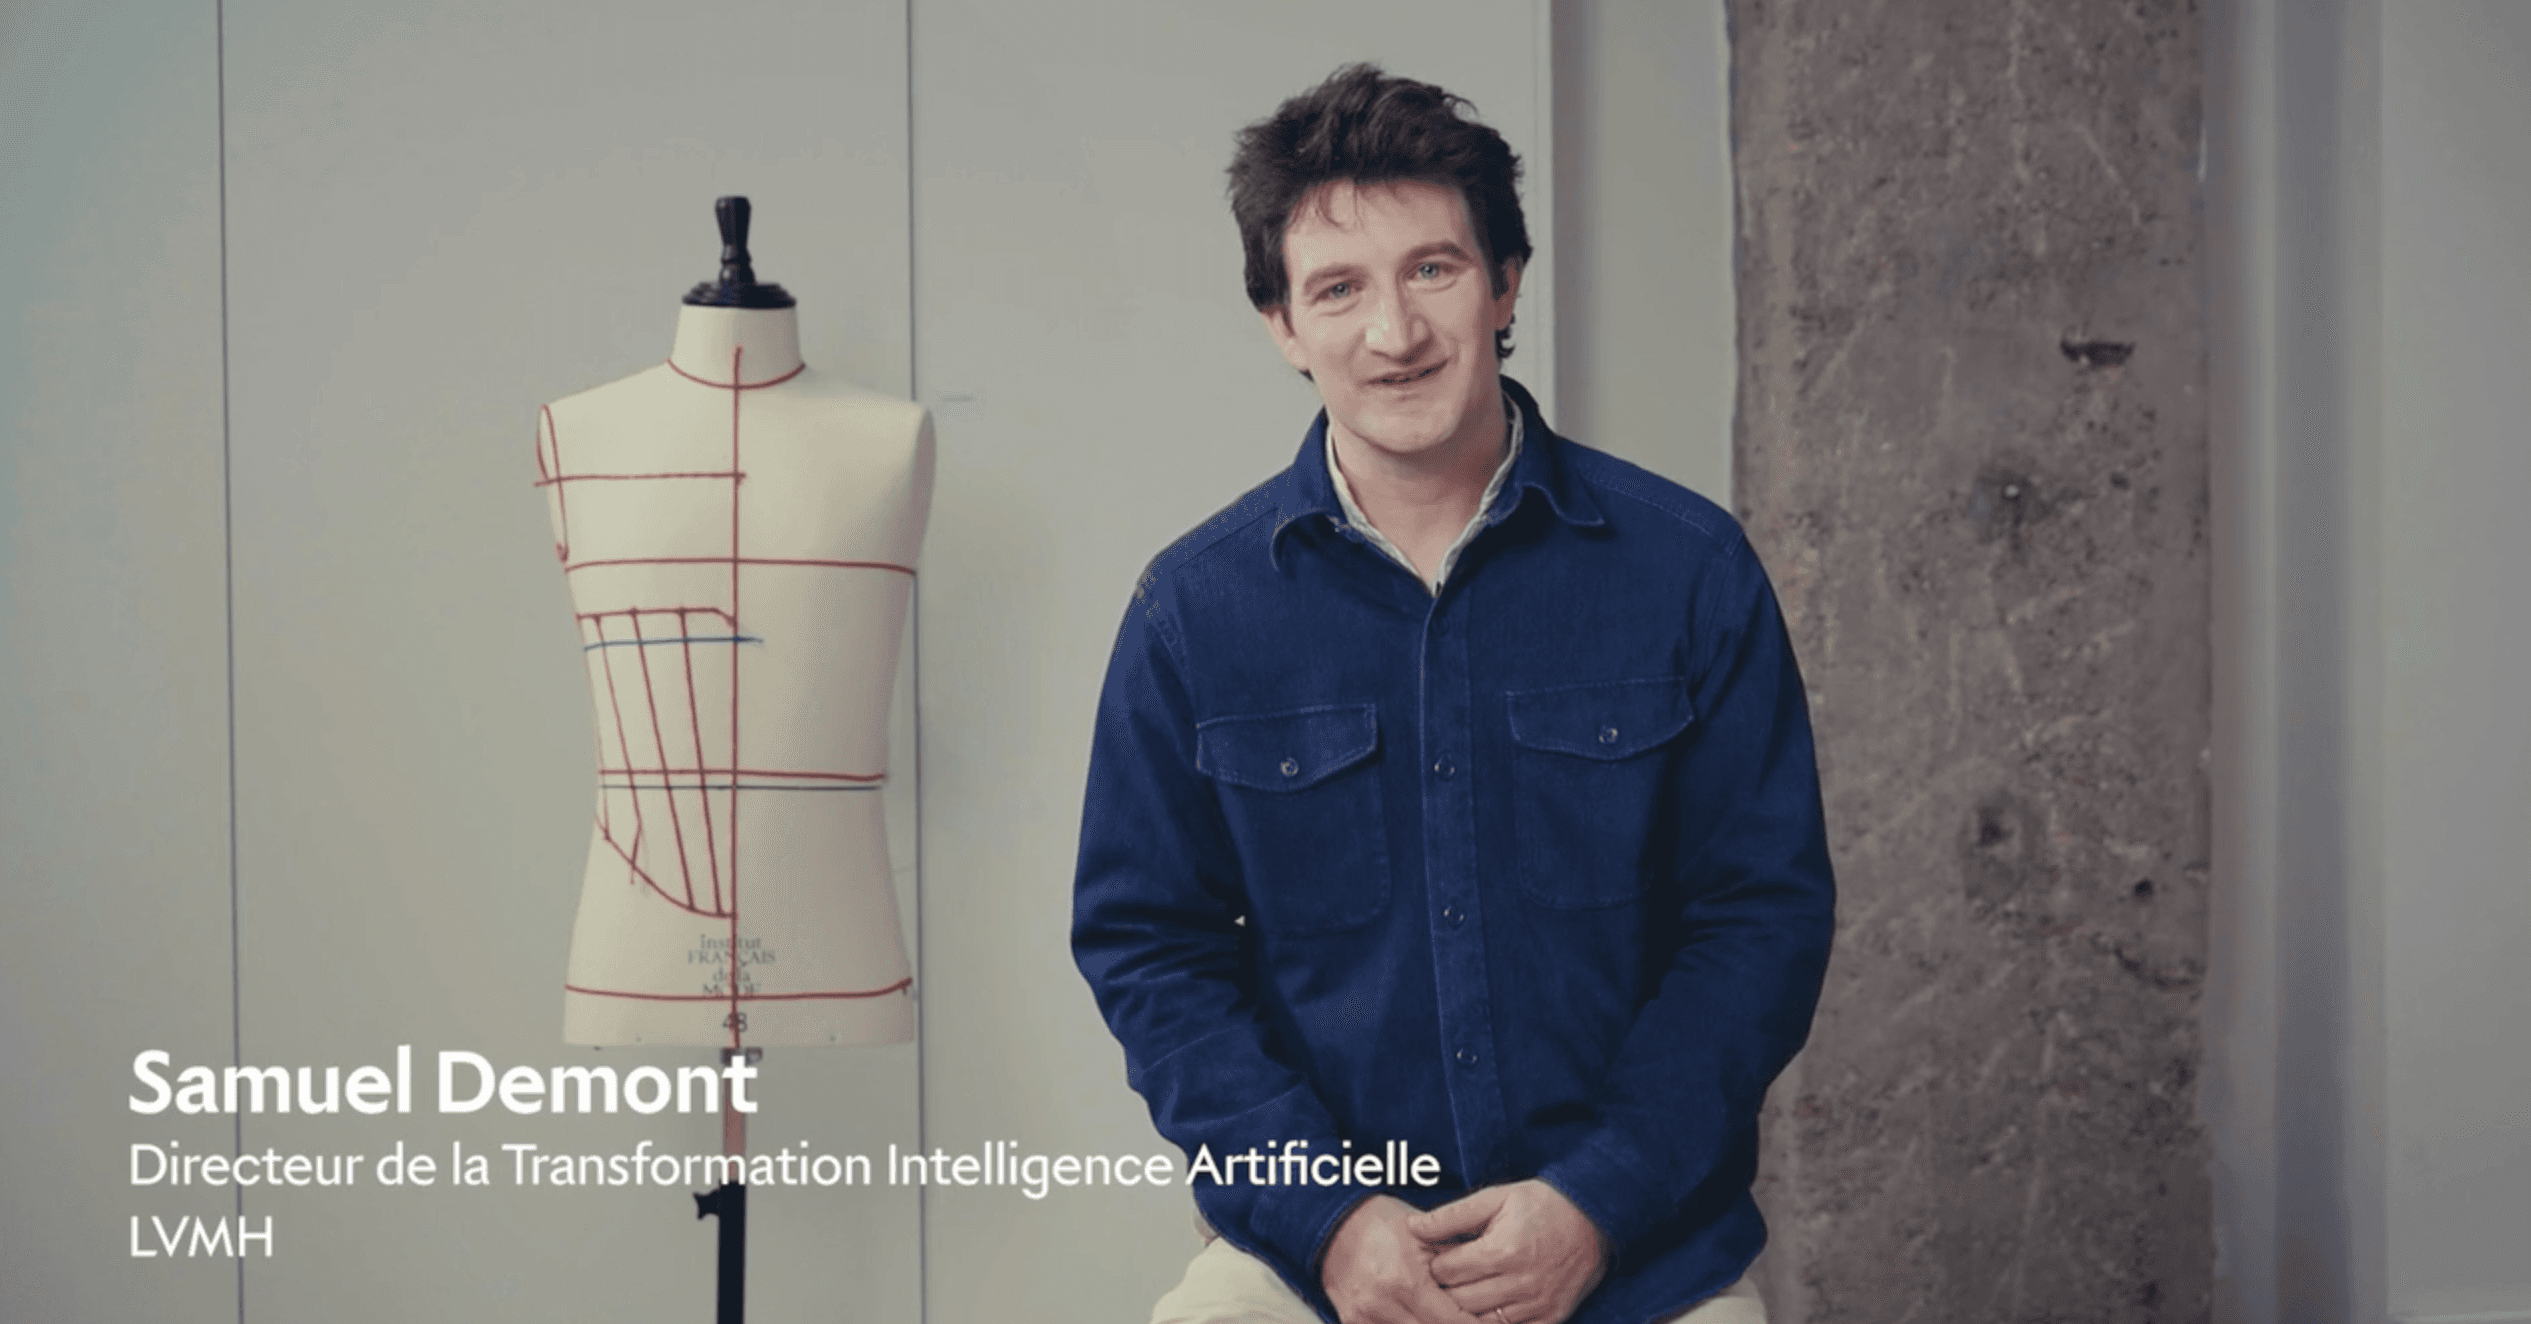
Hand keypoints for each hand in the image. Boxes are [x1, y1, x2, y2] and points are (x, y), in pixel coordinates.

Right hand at [1321, 1195, 1485, 1323]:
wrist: (1335, 1222)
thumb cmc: (1384, 1224)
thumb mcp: (1426, 1237)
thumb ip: (1458, 1265)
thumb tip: (1492, 1288)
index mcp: (1405, 1281)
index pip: (1453, 1322)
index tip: (1490, 1322)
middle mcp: (1382, 1305)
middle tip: (1472, 1319)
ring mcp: (1364, 1317)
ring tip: (1445, 1314)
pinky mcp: (1352, 1323)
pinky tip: (1421, 1317)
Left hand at [1408, 1181, 1609, 1323]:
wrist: (1595, 1217)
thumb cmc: (1541, 1204)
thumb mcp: (1495, 1198)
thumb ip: (1451, 1216)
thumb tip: (1412, 1228)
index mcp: (1501, 1251)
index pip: (1446, 1271)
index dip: (1433, 1264)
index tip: (1433, 1258)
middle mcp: (1519, 1283)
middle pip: (1458, 1302)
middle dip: (1443, 1291)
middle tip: (1441, 1280)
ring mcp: (1537, 1304)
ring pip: (1480, 1322)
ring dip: (1464, 1311)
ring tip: (1460, 1293)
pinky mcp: (1552, 1317)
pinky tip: (1484, 1309)